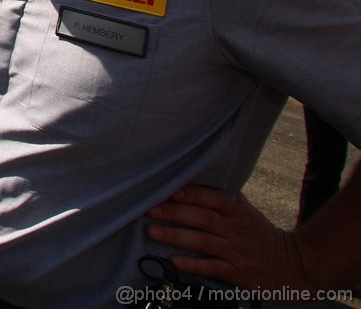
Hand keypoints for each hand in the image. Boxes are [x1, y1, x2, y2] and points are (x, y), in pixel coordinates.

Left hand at [146, 185, 308, 288]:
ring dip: (176, 237)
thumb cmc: (264, 237)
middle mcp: (236, 231)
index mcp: (238, 214)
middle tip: (150, 210)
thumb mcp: (251, 214)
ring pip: (203, 242)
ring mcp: (236, 252)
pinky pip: (213, 268)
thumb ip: (230, 197)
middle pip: (203, 219)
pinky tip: (175, 261)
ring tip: (152, 232)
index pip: (215, 199)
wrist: (297, 268)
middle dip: (175, 214)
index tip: (172, 190)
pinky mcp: (238, 274)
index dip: (194, 194)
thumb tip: (211, 174)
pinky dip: (194, 264)